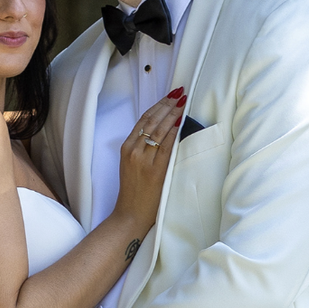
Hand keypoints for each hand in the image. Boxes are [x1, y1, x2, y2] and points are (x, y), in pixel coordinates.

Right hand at [112, 88, 185, 232]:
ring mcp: (144, 160)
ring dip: (172, 114)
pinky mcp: (155, 170)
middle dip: (167, 105)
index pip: (143, 120)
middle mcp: (133, 151)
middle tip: (179, 93)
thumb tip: (161, 131)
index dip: (157, 105)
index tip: (169, 96)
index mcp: (126, 148)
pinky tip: (180, 122)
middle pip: (152, 121)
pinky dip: (173, 133)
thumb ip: (141, 148)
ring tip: (182, 103)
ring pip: (159, 131)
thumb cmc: (133, 191)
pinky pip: (166, 147)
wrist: (130, 214)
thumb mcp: (131, 165)